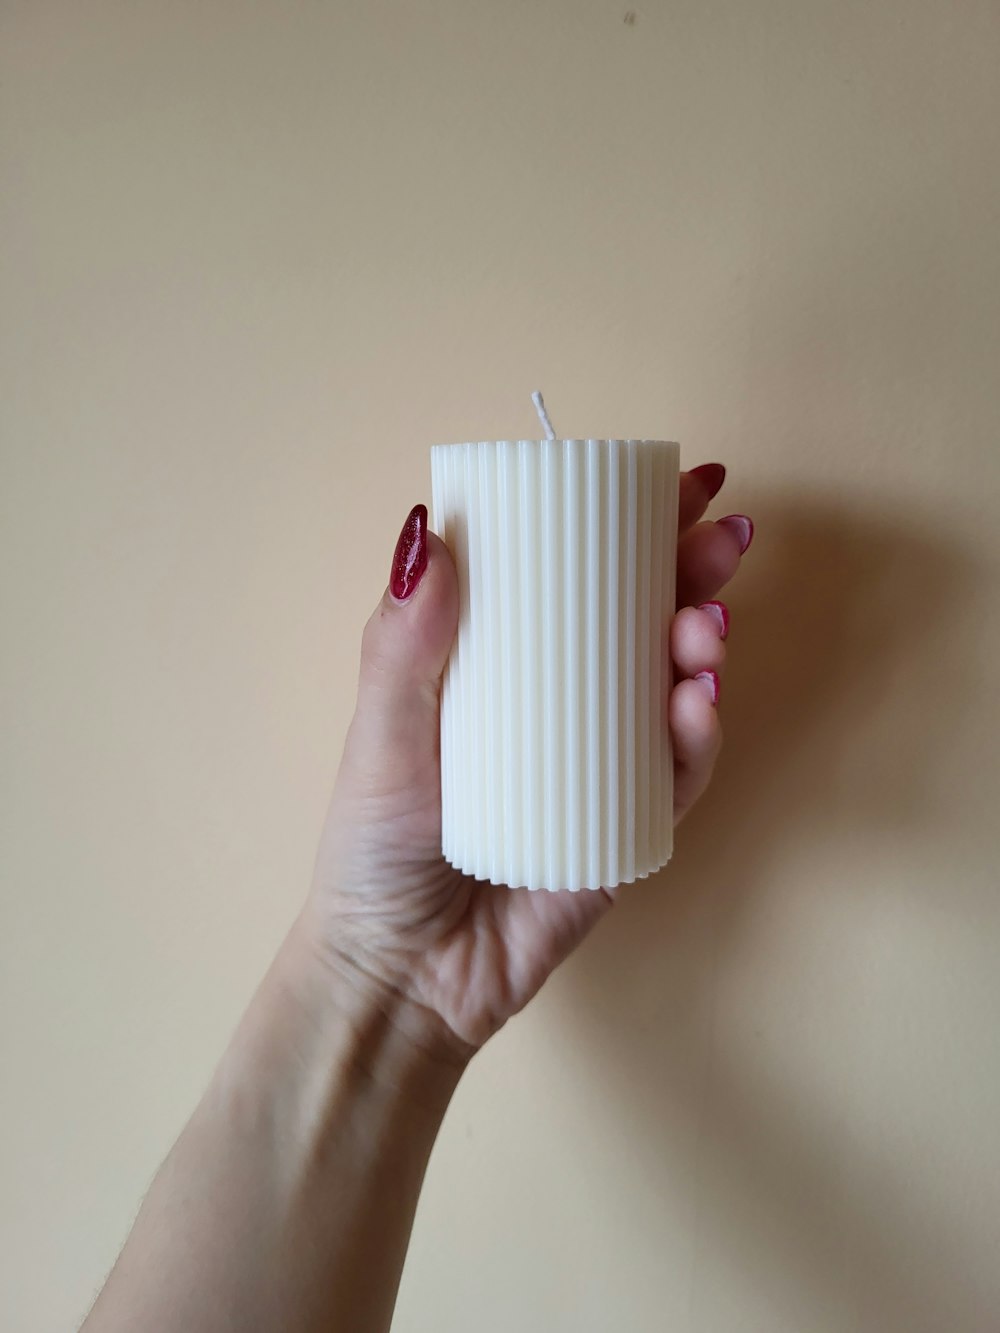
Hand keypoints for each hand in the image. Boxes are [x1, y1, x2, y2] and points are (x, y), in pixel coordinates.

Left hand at [299, 465, 752, 1059]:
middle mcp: (564, 708)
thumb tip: (428, 530)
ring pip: (674, 691)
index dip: (636, 528)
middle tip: (723, 540)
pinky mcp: (630, 829)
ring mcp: (603, 769)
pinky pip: (677, 776)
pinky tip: (696, 704)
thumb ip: (402, 643)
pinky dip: (697, 737)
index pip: (577, 581)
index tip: (683, 482)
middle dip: (694, 574)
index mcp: (506, 668)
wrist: (400, 973)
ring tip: (702, 626)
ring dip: (704, 647)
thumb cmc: (378, 847)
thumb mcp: (380, 734)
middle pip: (644, 624)